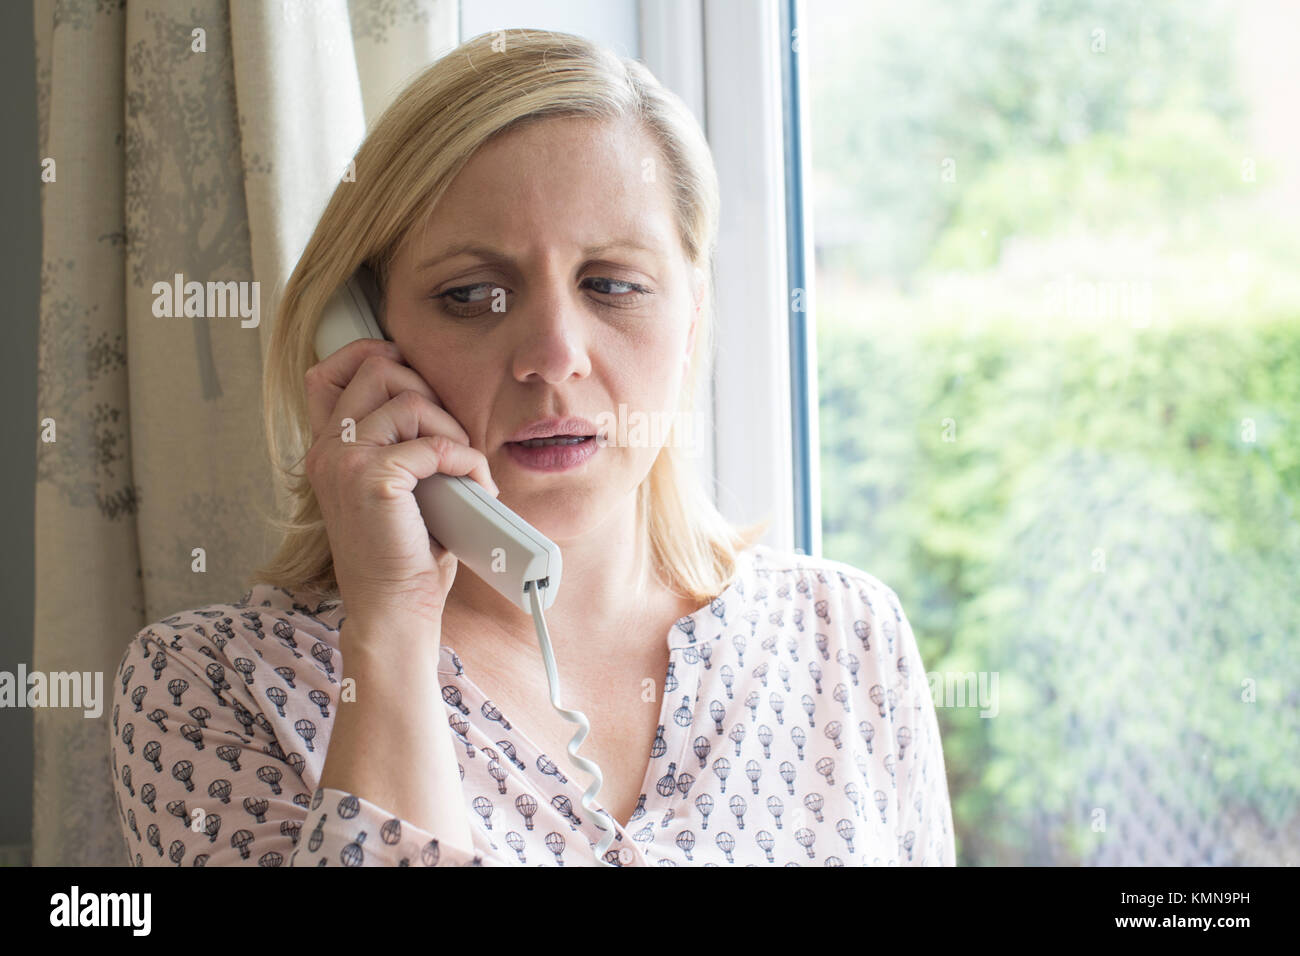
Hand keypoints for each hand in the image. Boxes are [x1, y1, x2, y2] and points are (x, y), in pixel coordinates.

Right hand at [303, 338, 498, 628]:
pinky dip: (466, 460)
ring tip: (466, 468)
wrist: (394, 610)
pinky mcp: (372, 478)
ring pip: (411, 400)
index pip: (327, 372)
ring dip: (452, 429)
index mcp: (326, 448)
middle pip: (376, 369)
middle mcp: (326, 449)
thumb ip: (398, 443)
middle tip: (452, 436)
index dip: (370, 355)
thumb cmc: (404, 554)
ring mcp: (344, 460)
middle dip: (428, 391)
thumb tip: (435, 399)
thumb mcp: (395, 486)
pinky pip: (436, 444)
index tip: (412, 372)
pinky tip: (477, 486)